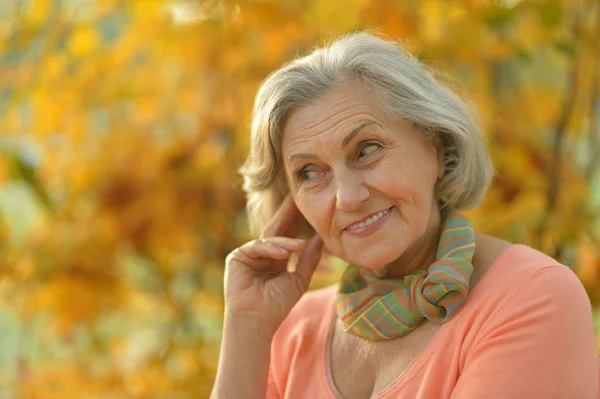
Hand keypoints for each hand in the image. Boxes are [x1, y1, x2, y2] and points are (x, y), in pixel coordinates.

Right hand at [224, 194, 322, 333]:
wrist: (258, 321)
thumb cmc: (278, 305)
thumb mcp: (299, 278)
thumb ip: (309, 258)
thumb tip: (320, 238)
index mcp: (274, 259)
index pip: (286, 235)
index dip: (295, 220)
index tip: (306, 205)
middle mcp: (260, 254)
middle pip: (276, 229)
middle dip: (287, 213)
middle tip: (297, 196)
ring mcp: (247, 254)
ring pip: (270, 240)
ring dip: (286, 242)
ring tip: (301, 245)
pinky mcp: (237, 257)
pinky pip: (258, 247)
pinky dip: (272, 249)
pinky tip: (284, 254)